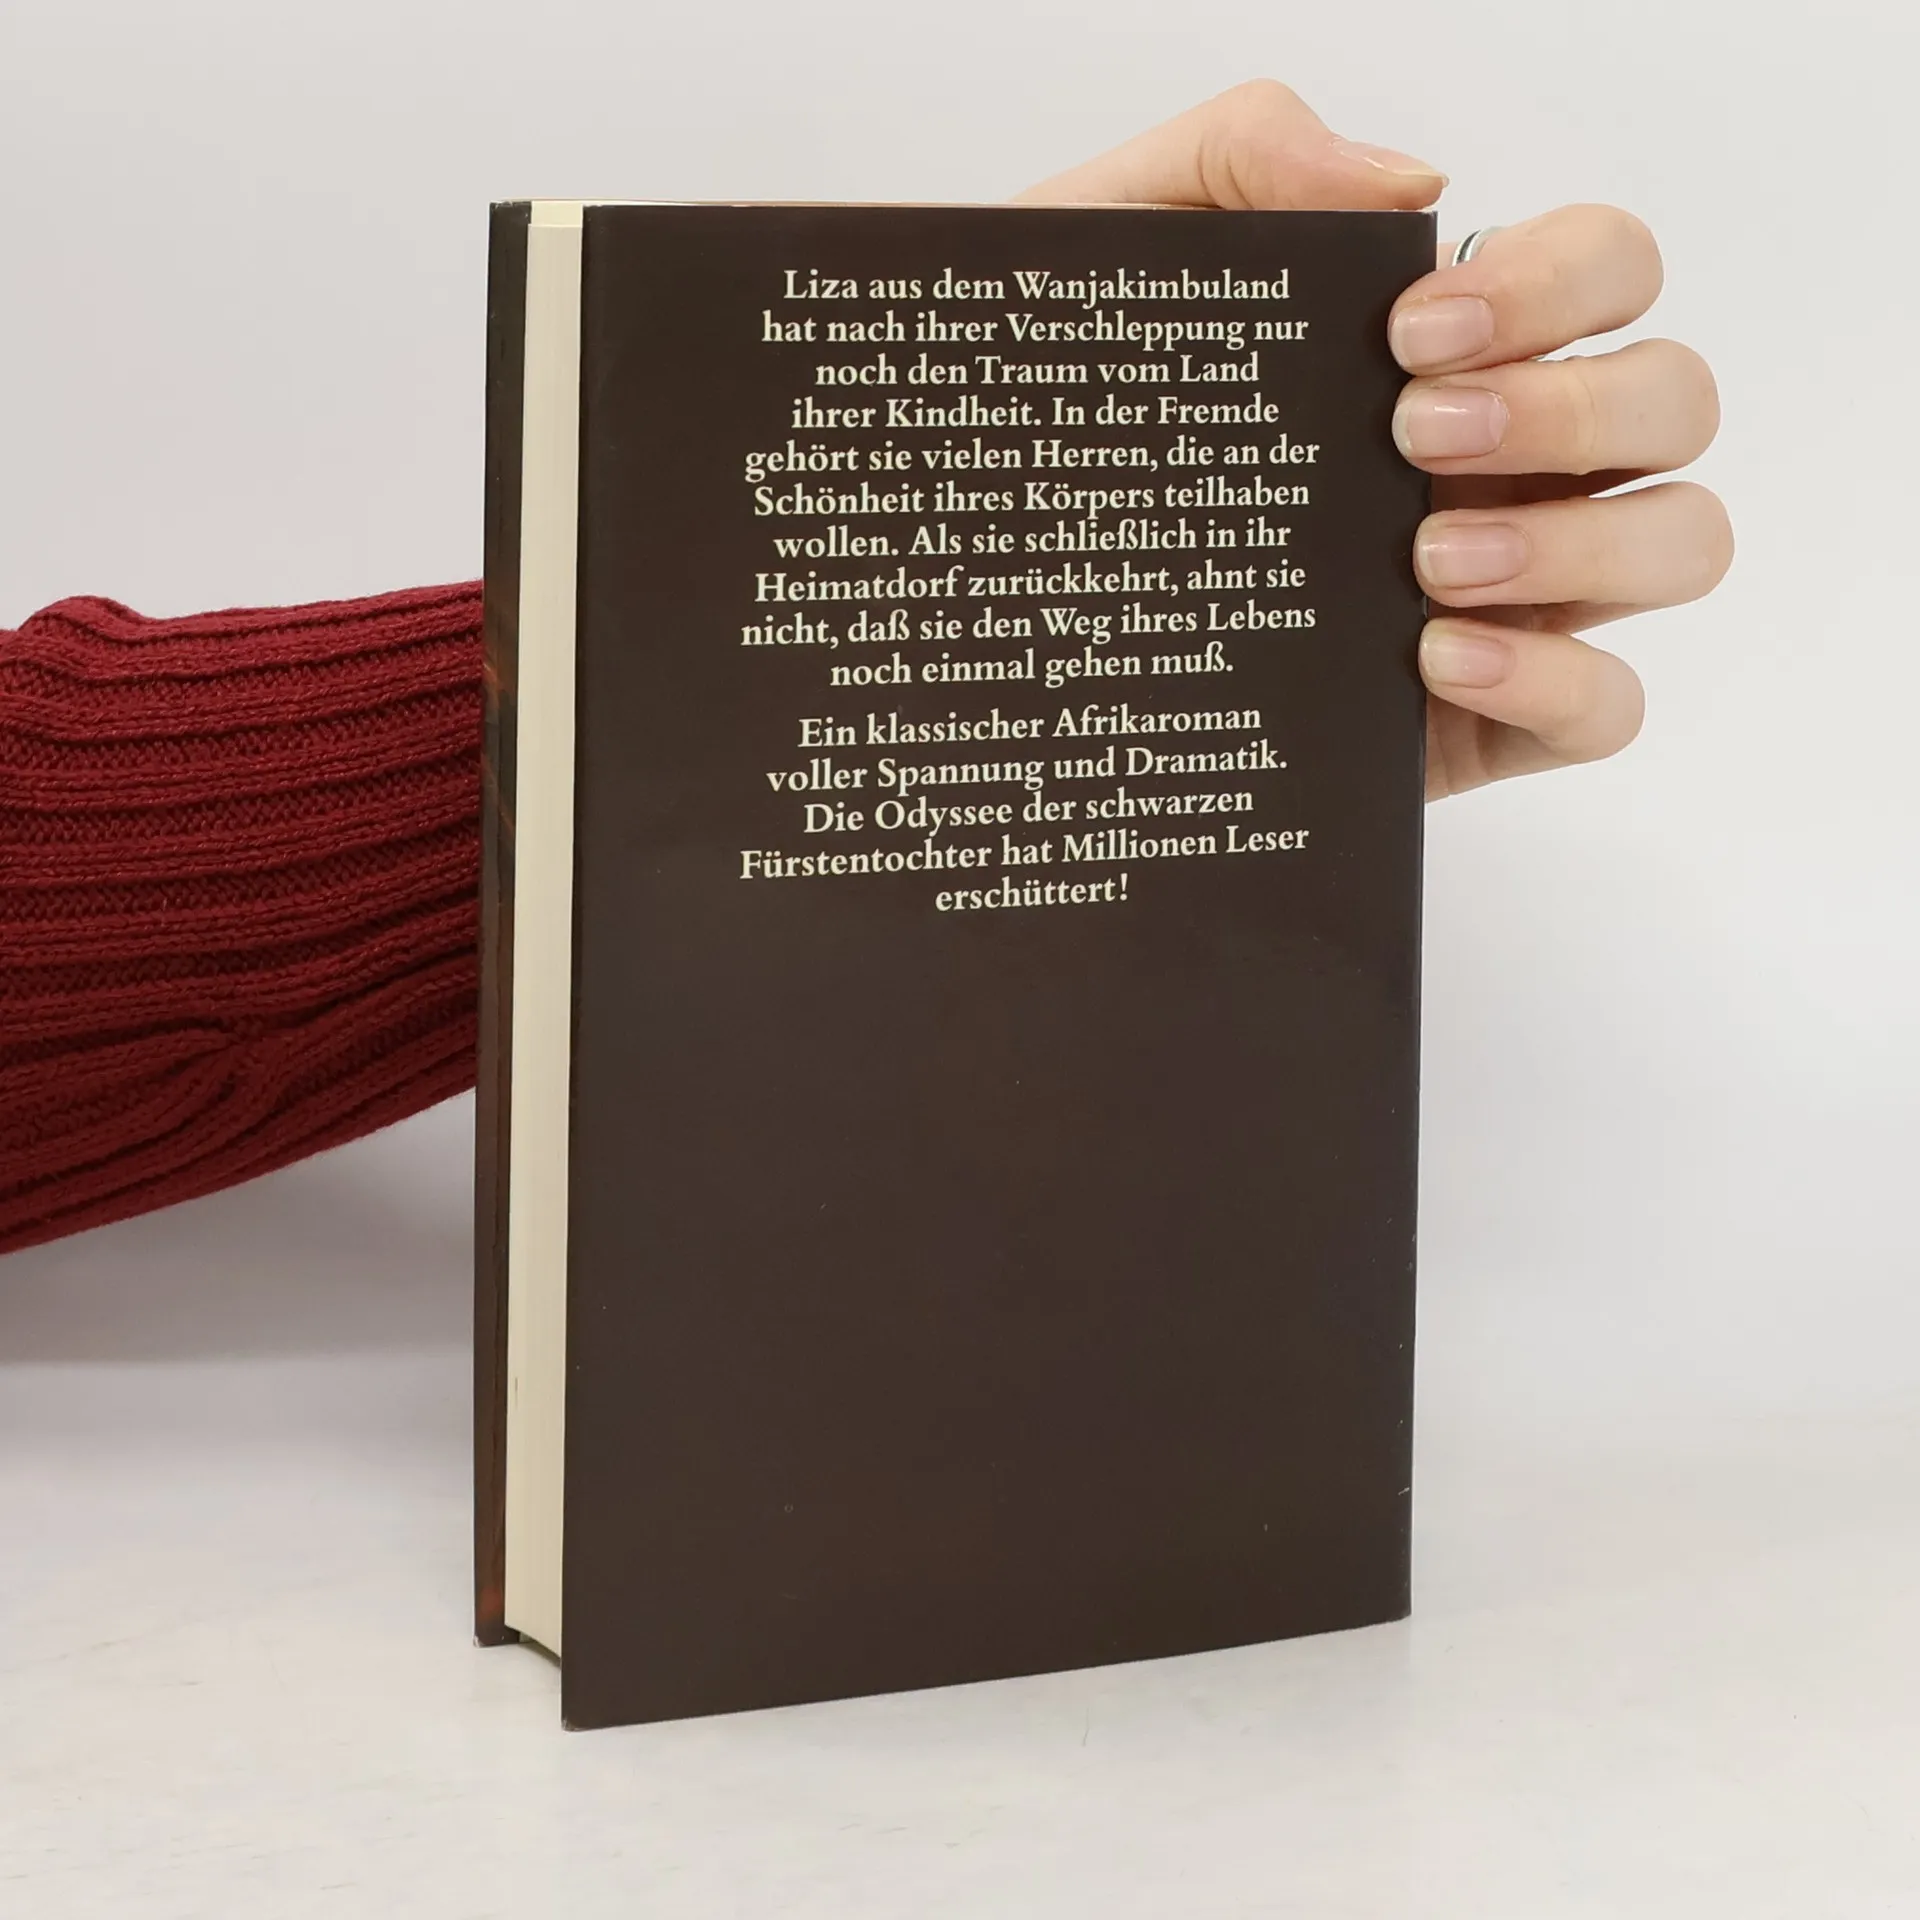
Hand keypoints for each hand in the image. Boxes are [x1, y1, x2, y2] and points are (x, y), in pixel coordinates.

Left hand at [1018, 82, 1731, 798]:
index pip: (1608, 270)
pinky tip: (1436, 659)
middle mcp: (1515, 458)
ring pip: (1680, 543)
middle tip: (1412, 437)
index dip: (1559, 280)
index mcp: (1460, 344)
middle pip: (1673, 401)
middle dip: (1573, 407)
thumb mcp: (1114, 254)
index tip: (1411, 330)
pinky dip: (1559, 678)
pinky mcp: (1484, 717)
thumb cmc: (1068, 412)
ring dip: (1584, 544)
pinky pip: (1608, 707)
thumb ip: (1242, 157)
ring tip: (1428, 559)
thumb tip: (1412, 188)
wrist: (996, 592)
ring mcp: (1516, 591)